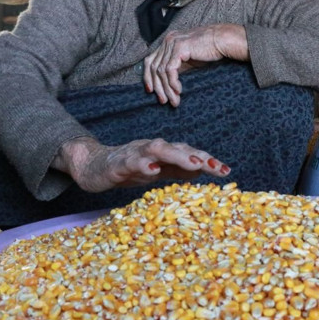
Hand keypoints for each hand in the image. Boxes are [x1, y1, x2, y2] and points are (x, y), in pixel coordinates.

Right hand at [52, 136, 230, 192]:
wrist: (92, 165)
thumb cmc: (127, 168)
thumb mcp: (157, 171)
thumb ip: (177, 170)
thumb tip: (202, 170)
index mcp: (163, 153)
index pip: (189, 154)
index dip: (208, 161)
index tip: (227, 171)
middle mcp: (152, 149)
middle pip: (178, 148)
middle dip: (198, 156)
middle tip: (215, 167)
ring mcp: (135, 154)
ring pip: (157, 149)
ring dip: (177, 155)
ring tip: (194, 163)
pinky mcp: (118, 164)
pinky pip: (131, 162)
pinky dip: (143, 164)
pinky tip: (152, 170)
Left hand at [144, 23, 248, 105]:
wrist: (223, 41)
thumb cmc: (209, 50)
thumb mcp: (188, 60)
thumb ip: (176, 67)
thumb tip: (165, 83)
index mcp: (168, 42)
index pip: (150, 61)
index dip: (148, 77)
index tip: (151, 91)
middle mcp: (168, 40)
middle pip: (153, 67)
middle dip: (158, 87)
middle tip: (163, 101)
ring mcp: (172, 43)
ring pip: (161, 71)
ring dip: (167, 88)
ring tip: (174, 100)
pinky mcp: (179, 48)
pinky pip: (170, 70)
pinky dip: (173, 82)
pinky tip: (179, 90)